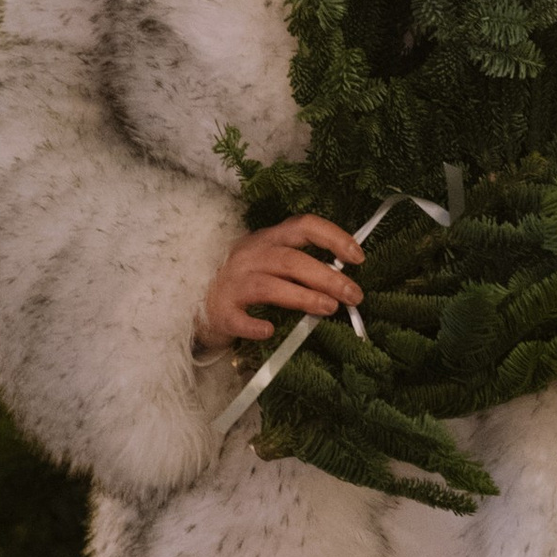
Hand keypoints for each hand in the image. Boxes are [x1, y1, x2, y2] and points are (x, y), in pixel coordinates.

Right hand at [201, 215, 366, 349]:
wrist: (199, 300)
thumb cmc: (246, 281)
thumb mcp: (270, 261)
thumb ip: (300, 265)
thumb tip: (344, 279)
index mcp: (268, 239)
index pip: (304, 226)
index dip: (333, 237)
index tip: (358, 257)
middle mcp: (250, 255)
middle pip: (292, 260)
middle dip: (328, 277)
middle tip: (354, 296)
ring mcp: (233, 282)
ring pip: (270, 286)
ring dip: (304, 297)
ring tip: (330, 309)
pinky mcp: (221, 311)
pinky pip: (239, 318)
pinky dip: (254, 325)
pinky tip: (270, 330)